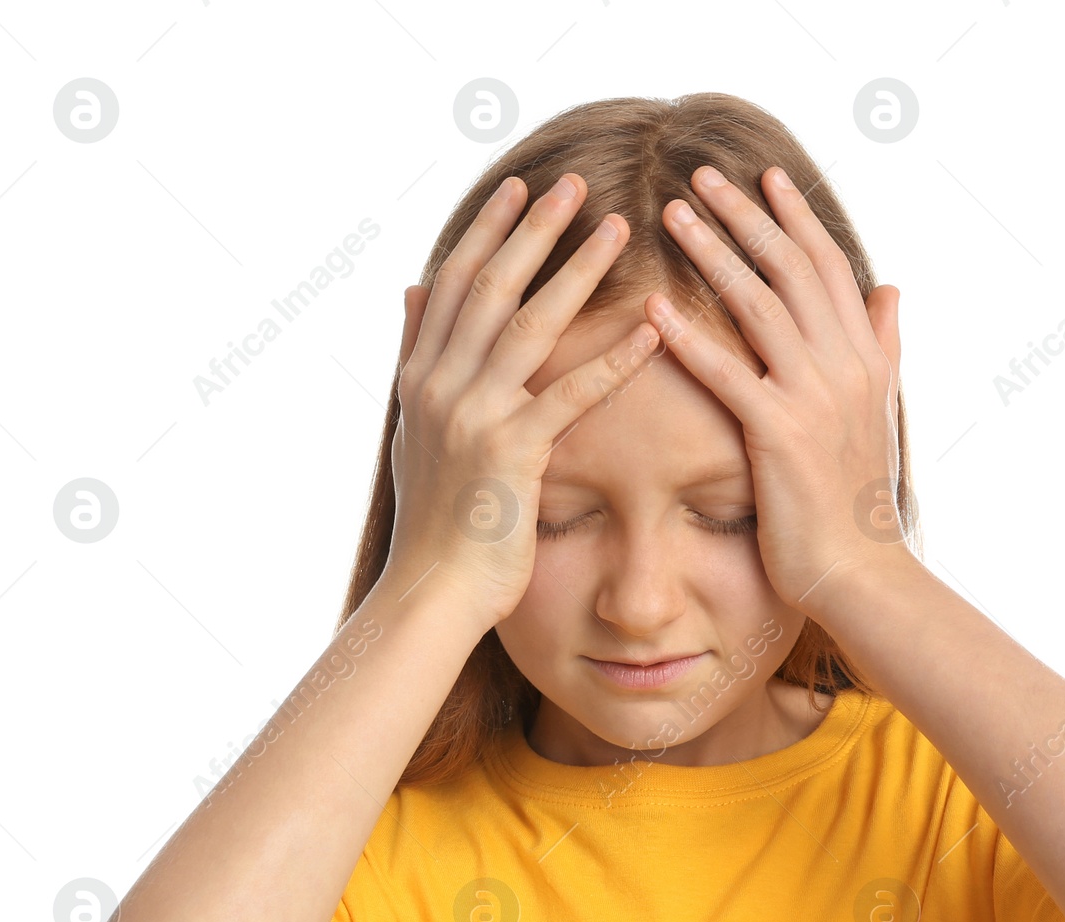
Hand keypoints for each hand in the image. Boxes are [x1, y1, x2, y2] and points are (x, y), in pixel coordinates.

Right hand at [381, 172, 659, 629]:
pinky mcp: (511, 452)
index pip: (456, 285)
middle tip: (576, 183)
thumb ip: (416, 358)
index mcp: (420, 379)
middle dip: (533, 231)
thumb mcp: (413, 432)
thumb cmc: (435, 526)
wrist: (430, 594)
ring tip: (619, 229)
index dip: (489, 231)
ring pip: (529, 324)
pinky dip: (613, 358)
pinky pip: (570, 393)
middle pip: (492, 288)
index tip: (520, 188)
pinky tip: (652, 328)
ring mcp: (473, 416)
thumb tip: (412, 289)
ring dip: (576, 271)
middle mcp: (440, 386)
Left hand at [643, 164, 908, 619]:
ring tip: (671, 216)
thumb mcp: (880, 412)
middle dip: (746, 215)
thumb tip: (891, 289)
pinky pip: (729, 372)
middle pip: (791, 268)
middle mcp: (845, 366)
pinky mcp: (780, 434)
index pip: (827, 267)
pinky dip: (690, 337)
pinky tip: (652, 308)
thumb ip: (884, 346)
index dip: (795, 217)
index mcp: (866, 358)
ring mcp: (815, 397)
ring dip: (713, 253)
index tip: (763, 176)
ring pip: (759, 304)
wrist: (860, 572)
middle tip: (701, 174)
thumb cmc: (857, 502)